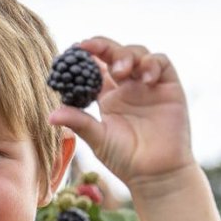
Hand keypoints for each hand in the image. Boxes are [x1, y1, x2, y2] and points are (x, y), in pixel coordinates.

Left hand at [48, 37, 193, 186]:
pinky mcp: (169, 87)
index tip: (74, 49)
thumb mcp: (98, 139)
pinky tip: (145, 78)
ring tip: (120, 71)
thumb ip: (79, 122)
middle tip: (92, 51)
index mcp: (107, 96)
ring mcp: (148, 85)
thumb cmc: (125, 159)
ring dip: (127, 55)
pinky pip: (162, 63)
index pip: (96, 66)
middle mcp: (128, 87)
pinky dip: (152, 64)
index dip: (86, 55)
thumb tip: (51, 115)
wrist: (156, 174)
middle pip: (116, 53)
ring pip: (139, 53)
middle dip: (104, 47)